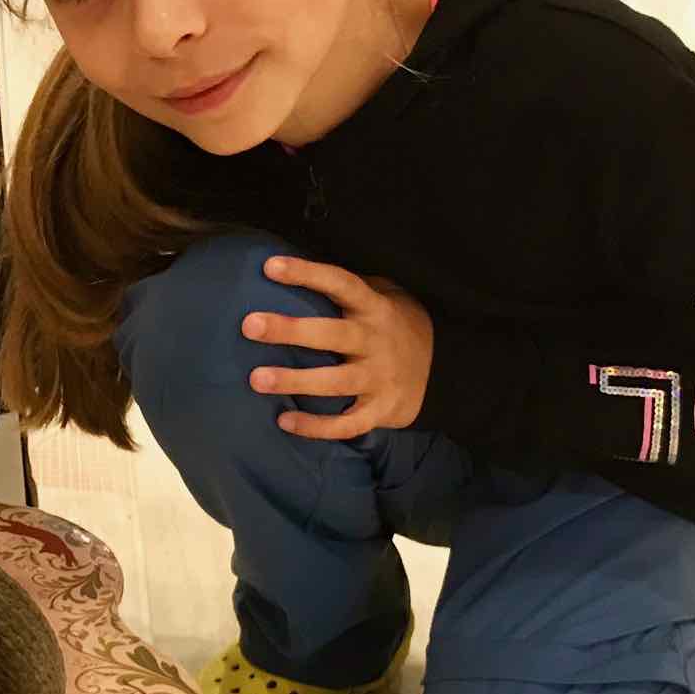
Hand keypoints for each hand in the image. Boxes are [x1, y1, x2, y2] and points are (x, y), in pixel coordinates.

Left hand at [242, 257, 432, 440]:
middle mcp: (377, 342)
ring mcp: (380, 378)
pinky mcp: (381, 410)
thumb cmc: (390, 327)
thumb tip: (292, 271)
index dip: (308, 273)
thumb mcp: (382, 298)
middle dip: (290, 330)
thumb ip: (347, 290)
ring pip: (335, 382)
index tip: (270, 266)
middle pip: (332, 334)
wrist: (444, 370)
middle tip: (250, 325)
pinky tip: (284, 421)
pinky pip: (347, 423)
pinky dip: (316, 426)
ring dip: (295, 381)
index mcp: (375, 308)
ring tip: (256, 379)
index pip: (341, 284)